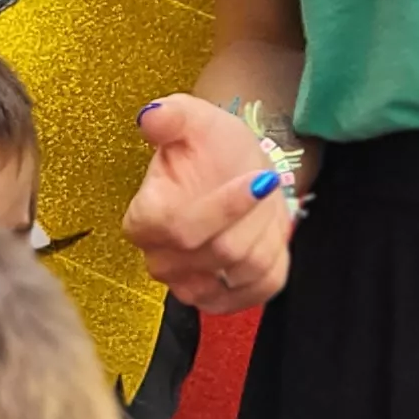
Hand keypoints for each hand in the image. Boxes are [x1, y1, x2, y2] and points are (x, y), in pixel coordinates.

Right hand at [124, 94, 298, 313]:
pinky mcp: (222, 301)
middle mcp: (160, 260)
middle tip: (263, 183)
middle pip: (221, 251)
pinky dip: (275, 259)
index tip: (258, 178)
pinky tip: (265, 234)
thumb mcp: (194, 120)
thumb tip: (152, 116)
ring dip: (266, 231)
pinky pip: (261, 290)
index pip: (179, 228)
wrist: (232, 173)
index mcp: (143, 220)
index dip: (224, 208)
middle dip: (254, 214)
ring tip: (261, 206)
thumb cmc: (209, 148)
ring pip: (245, 268)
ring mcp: (190, 286)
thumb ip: (172, 116)